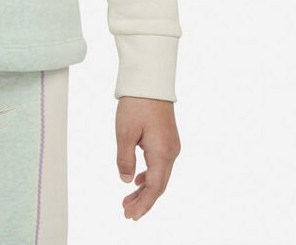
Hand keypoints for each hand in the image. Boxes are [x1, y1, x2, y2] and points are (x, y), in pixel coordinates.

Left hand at [115, 96, 180, 220]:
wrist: (150, 80)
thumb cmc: (137, 103)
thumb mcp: (124, 132)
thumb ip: (125, 159)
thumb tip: (126, 181)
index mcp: (162, 153)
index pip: (154, 188)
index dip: (143, 204)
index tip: (131, 215)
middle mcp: (171, 152)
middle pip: (159, 185)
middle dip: (143, 200)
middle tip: (126, 212)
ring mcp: (171, 145)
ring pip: (159, 175)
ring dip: (145, 188)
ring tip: (128, 199)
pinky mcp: (167, 139)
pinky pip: (160, 164)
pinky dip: (149, 175)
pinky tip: (138, 179)